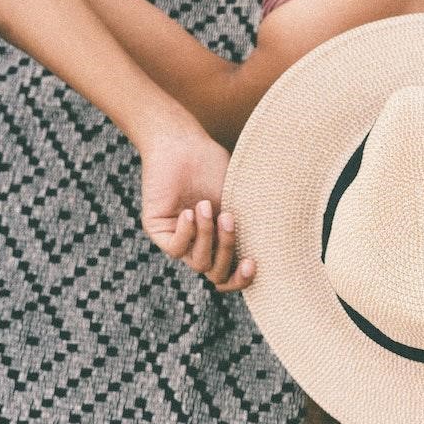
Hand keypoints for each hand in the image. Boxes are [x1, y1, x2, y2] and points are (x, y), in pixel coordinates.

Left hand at [139, 128, 256, 291]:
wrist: (184, 145)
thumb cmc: (215, 168)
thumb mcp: (239, 202)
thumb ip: (248, 230)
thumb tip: (264, 258)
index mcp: (221, 241)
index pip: (231, 277)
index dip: (242, 278)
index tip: (252, 262)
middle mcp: (201, 245)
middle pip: (217, 275)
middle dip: (226, 249)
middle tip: (228, 219)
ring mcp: (180, 240)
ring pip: (199, 263)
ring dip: (206, 236)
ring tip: (205, 205)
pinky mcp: (159, 231)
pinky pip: (176, 249)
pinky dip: (187, 232)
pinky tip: (190, 211)